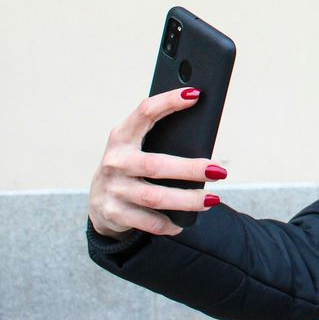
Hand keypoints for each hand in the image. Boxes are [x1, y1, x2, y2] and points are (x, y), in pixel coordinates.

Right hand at [88, 87, 226, 238]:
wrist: (99, 200)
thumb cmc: (131, 165)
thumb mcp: (137, 146)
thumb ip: (160, 137)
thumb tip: (202, 132)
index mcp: (122, 137)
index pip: (145, 113)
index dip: (168, 102)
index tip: (195, 95)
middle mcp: (115, 161)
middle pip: (156, 165)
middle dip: (190, 169)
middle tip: (219, 171)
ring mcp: (113, 188)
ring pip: (155, 197)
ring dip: (187, 200)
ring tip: (211, 199)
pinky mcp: (114, 213)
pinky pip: (148, 221)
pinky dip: (167, 224)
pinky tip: (182, 224)